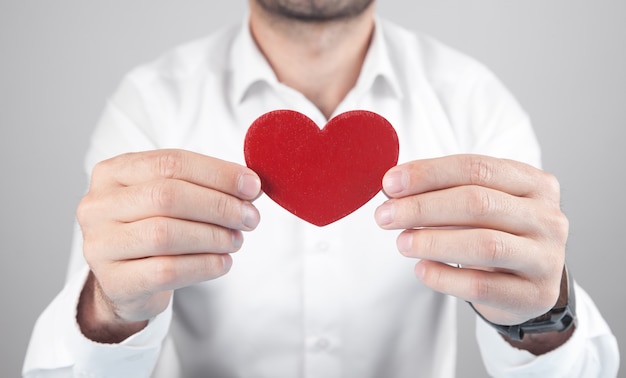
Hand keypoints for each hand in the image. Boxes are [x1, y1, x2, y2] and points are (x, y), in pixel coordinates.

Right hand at [76, 149, 260, 341]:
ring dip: (213, 236)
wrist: (125, 281)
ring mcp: (99, 245)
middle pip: (167, 196)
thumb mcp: (170, 197)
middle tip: (250, 218)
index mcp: (113, 172)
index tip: (252, 186)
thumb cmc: (153, 228)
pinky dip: (204, 265)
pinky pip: (166, 271)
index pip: (171, 162)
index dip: (218, 173)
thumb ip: (204, 184)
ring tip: (236, 240)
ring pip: (165, 234)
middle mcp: (98, 205)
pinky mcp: (114, 282)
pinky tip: (223, 262)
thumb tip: (250, 184)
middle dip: (218, 206)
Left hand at [375, 154, 568, 325]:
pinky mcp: (534, 295)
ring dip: (433, 241)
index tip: (390, 182)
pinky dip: (445, 277)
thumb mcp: (480, 205)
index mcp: (534, 183)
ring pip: (484, 245)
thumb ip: (443, 192)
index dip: (429, 173)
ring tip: (401, 243)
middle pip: (478, 203)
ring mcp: (546, 257)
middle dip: (423, 208)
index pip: (476, 168)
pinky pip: (482, 286)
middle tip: (385, 215)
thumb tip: (392, 188)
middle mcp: (547, 217)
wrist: (530, 287)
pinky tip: (422, 270)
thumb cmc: (498, 235)